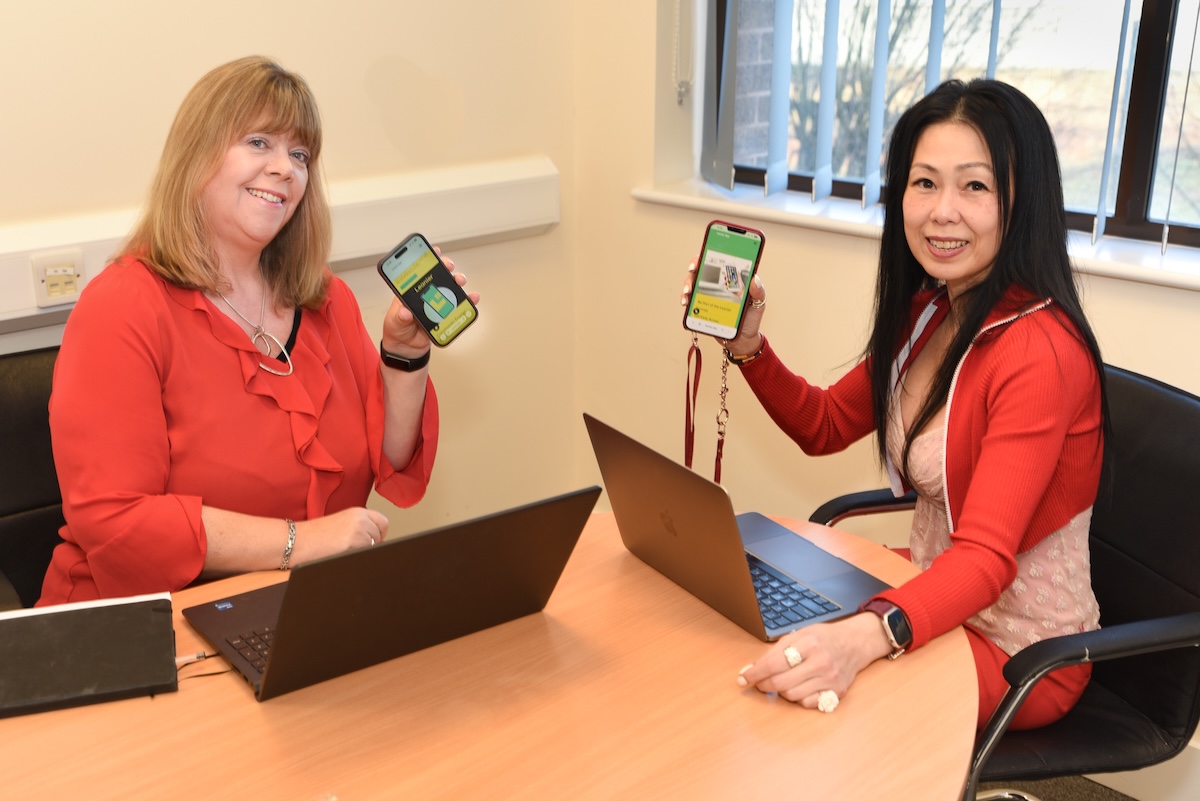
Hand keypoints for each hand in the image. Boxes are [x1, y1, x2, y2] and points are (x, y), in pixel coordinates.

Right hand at [290, 507, 389, 565]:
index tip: (372, 540)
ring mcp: (358, 529)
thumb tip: (377, 540)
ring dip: (363, 551)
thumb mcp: (341, 524)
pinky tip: (341, 553)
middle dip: (372, 544)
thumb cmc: (315, 536)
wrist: (297, 540)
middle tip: (353, 548)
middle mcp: (360, 517)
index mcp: (358, 511)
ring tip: (343, 549)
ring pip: (374, 546)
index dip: (379, 533)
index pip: (383, 522)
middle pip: (380, 536)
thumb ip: (359, 527)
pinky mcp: (354, 541)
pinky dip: (356, 556)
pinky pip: (366, 553)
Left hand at [381, 250, 480, 356]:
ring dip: (456, 281)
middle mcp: (425, 294)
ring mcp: (436, 303)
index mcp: (409, 292)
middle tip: (448, 266)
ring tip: (460, 281)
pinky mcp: (445, 314)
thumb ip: (399, 317)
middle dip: (444, 267)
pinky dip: (467, 301)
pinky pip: (458, 305)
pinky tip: (472, 297)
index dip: (426, 259)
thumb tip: (405, 312)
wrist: (407, 349)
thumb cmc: (397, 331)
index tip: (433, 251)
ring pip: (449, 287)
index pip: (418, 271)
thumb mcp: (394, 324)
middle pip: (437, 275)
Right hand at [680, 258, 766, 356]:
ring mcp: (707, 295)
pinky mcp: (701, 308)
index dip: (711, 252)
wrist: (742, 340)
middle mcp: (716, 284)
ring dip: (687, 284)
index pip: (719, 260)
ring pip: (692, 283)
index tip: (707, 252)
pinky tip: (685, 302)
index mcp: (731, 279)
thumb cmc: (751, 319)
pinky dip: (685, 299)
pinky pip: (690, 301)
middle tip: (693, 269)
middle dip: (694, 265)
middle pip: (702, 269)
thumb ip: (758, 291)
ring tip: (688, 291)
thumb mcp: (759, 304)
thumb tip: (754, 278)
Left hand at [736, 614, 889, 709]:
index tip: (743, 678)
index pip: (773, 663)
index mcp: (809, 644)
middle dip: (764, 685)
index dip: (754, 673)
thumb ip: (774, 652)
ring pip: (792, 696)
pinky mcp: (837, 692)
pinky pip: (808, 703)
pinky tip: (798, 688)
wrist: (855, 643)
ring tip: (780, 682)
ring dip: (780, 692)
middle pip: (781, 683)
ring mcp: (830, 679)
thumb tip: (750, 669)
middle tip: (759, 682)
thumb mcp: (799, 635)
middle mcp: (821, 662)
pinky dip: (798, 698)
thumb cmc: (823, 638)